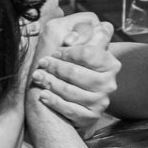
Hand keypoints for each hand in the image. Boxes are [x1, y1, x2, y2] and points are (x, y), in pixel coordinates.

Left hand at [30, 12, 118, 133]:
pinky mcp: (91, 116)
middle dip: (55, 67)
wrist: (76, 94)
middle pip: (76, 72)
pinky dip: (54, 101)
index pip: (88, 52)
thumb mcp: (80, 44)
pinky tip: (43, 95)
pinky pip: (69, 109)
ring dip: (50, 83)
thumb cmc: (75, 65)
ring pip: (70, 91)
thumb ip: (80, 31)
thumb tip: (70, 40)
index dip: (67, 51)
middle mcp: (109, 83)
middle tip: (41, 63)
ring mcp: (101, 101)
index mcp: (110, 62)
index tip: (54, 51)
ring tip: (38, 77)